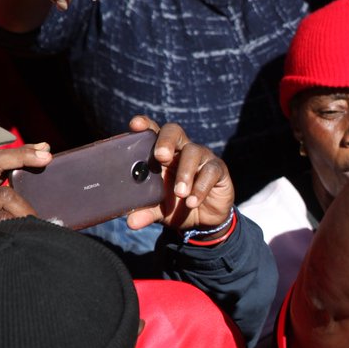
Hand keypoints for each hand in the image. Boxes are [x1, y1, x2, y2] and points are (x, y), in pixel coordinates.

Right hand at [0, 144, 50, 276]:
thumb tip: (42, 195)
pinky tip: (22, 240)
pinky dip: (20, 229)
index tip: (44, 148)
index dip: (20, 152)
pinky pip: (5, 220)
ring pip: (7, 196)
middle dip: (23, 156)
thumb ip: (5, 205)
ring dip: (26, 212)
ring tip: (33, 230)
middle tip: (47, 158)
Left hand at [124, 116, 234, 232]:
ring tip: (180, 194)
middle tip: (160, 157)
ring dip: (185, 173)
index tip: (135, 125)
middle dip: (166, 141)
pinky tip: (192, 202)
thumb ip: (145, 212)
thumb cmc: (176, 206)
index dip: (145, 125)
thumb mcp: (159, 210)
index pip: (153, 132)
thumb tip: (130, 223)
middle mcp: (181, 150)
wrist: (204, 221)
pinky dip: (200, 187)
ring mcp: (201, 157)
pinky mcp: (218, 169)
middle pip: (174, 131)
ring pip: (194, 152)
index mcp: (162, 154)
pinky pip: (210, 171)